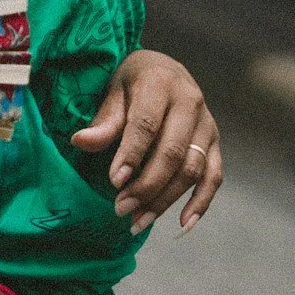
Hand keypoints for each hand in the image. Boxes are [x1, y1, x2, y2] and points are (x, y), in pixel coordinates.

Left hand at [72, 49, 222, 232]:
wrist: (164, 70)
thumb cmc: (133, 84)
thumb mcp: (113, 91)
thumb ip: (104, 121)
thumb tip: (80, 141)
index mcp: (160, 83)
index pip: (147, 124)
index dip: (131, 154)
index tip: (115, 182)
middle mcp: (190, 101)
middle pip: (172, 152)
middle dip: (146, 185)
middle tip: (121, 209)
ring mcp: (207, 124)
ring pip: (192, 169)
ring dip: (166, 199)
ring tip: (138, 220)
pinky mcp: (215, 143)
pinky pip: (214, 176)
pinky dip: (201, 202)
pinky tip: (183, 224)